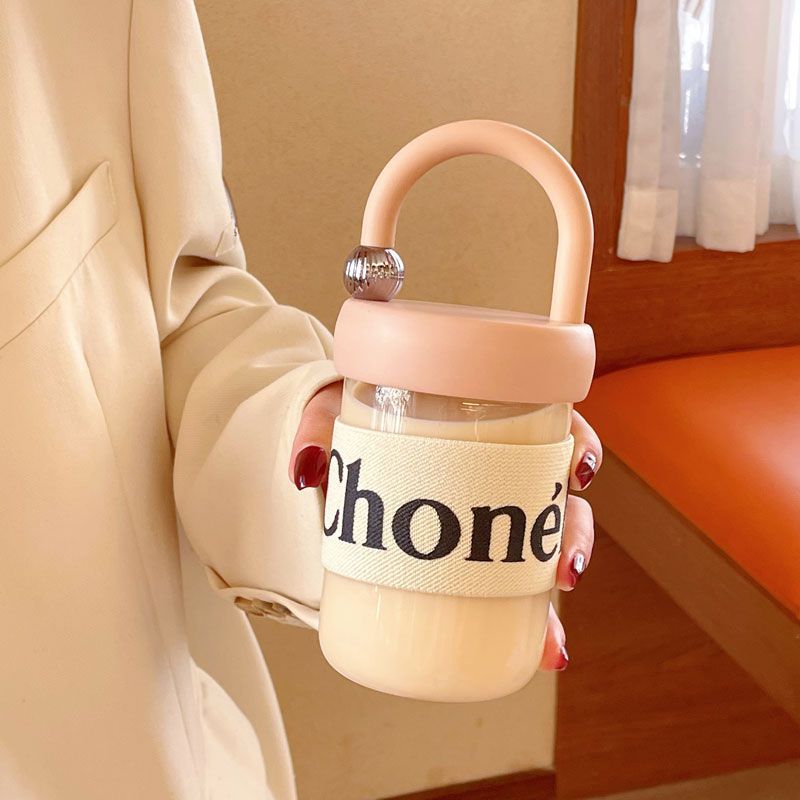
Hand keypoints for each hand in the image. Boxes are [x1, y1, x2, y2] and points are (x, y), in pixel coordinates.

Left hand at [289, 380, 601, 671]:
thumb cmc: (353, 428)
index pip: (551, 425)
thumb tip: (306, 471)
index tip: (578, 472)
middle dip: (575, 530)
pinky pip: (516, 587)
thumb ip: (319, 428)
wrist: (340, 468)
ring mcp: (491, 520)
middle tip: (563, 563)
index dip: (579, 446)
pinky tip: (546, 651)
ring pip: (546, 545)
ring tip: (555, 614)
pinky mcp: (474, 559)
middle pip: (557, 496)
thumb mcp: (336, 411)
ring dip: (558, 579)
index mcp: (486, 423)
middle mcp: (500, 471)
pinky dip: (537, 622)